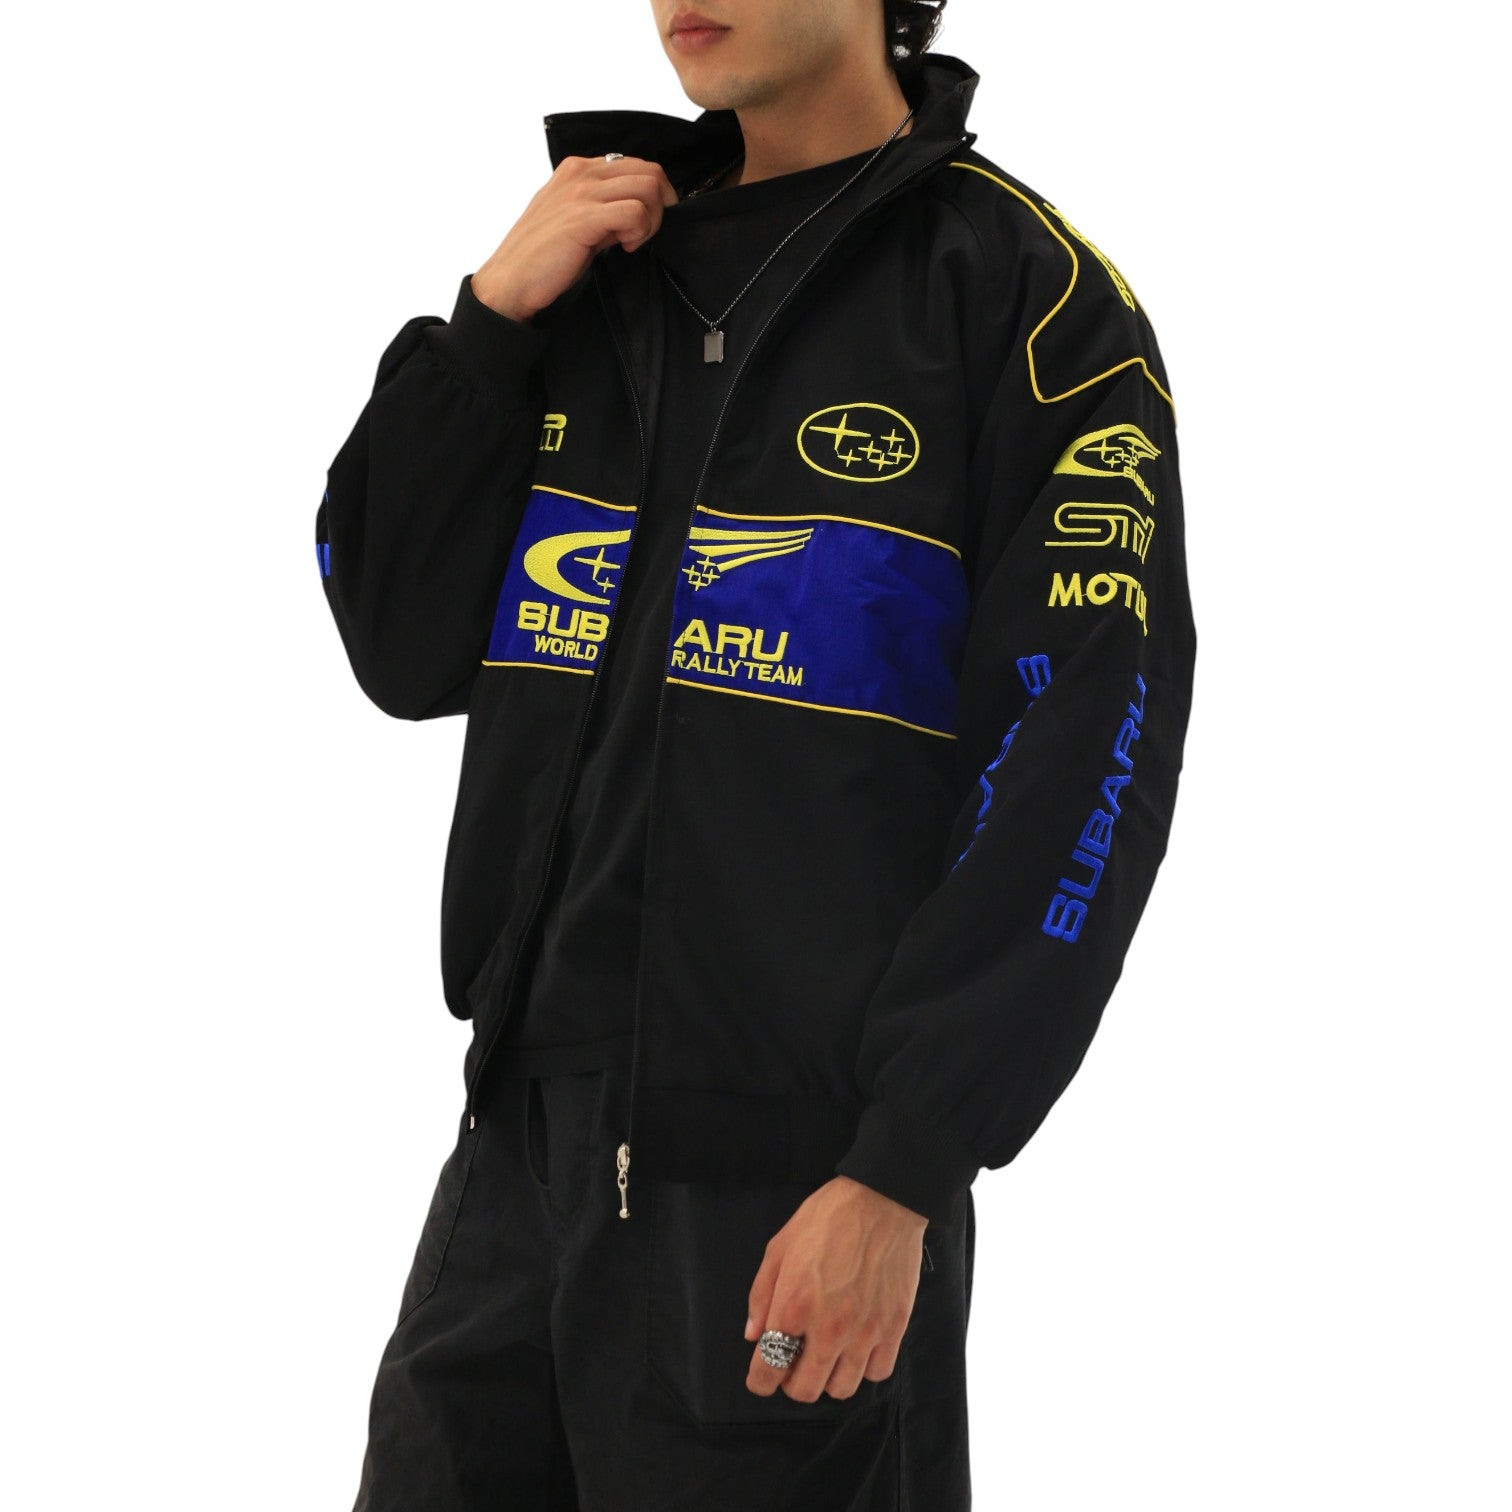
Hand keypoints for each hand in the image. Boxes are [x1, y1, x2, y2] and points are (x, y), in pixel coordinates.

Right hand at [470, 155, 680, 322]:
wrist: (511, 279)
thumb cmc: (543, 256)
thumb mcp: (576, 220)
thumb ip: (604, 208)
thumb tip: (637, 212)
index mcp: (578, 169)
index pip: (636, 165)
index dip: (651, 195)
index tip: (642, 224)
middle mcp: (581, 172)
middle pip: (650, 171)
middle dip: (660, 206)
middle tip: (643, 234)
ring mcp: (582, 192)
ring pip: (648, 187)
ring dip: (651, 220)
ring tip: (631, 241)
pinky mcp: (584, 217)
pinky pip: (635, 212)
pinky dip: (639, 232)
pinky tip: (624, 247)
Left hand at [743, 1175, 927, 1402]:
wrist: (882, 1201)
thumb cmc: (828, 1218)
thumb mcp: (780, 1247)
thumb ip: (761, 1295)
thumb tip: (754, 1334)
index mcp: (794, 1306)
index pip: (768, 1368)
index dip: (759, 1381)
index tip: (760, 1378)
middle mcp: (828, 1328)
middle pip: (804, 1390)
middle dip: (791, 1382)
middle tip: (793, 1361)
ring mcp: (864, 1332)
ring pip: (841, 1389)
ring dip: (827, 1378)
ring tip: (826, 1354)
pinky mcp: (894, 1328)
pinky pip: (877, 1373)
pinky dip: (864, 1368)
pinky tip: (857, 1347)